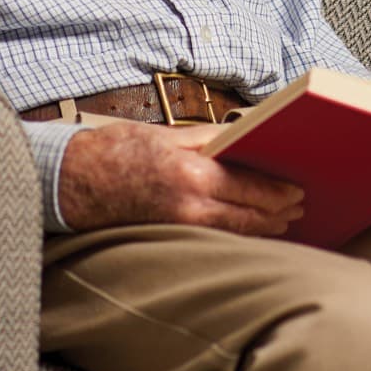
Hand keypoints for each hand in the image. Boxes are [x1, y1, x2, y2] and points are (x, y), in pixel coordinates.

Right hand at [57, 121, 303, 235]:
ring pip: (234, 231)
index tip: (297, 191)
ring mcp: (180, 225)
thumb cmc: (114, 151)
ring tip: (281, 221)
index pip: (250, 187)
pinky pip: (214, 237)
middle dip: (277, 213)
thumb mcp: (164, 134)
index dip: (278, 192)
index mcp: (191, 173)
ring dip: (261, 227)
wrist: (73, 181)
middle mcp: (190, 205)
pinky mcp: (170, 235)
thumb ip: (207, 138)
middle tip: (298, 208)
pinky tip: (246, 229)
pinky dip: (236, 233)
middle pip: (249, 216)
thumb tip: (242, 138)